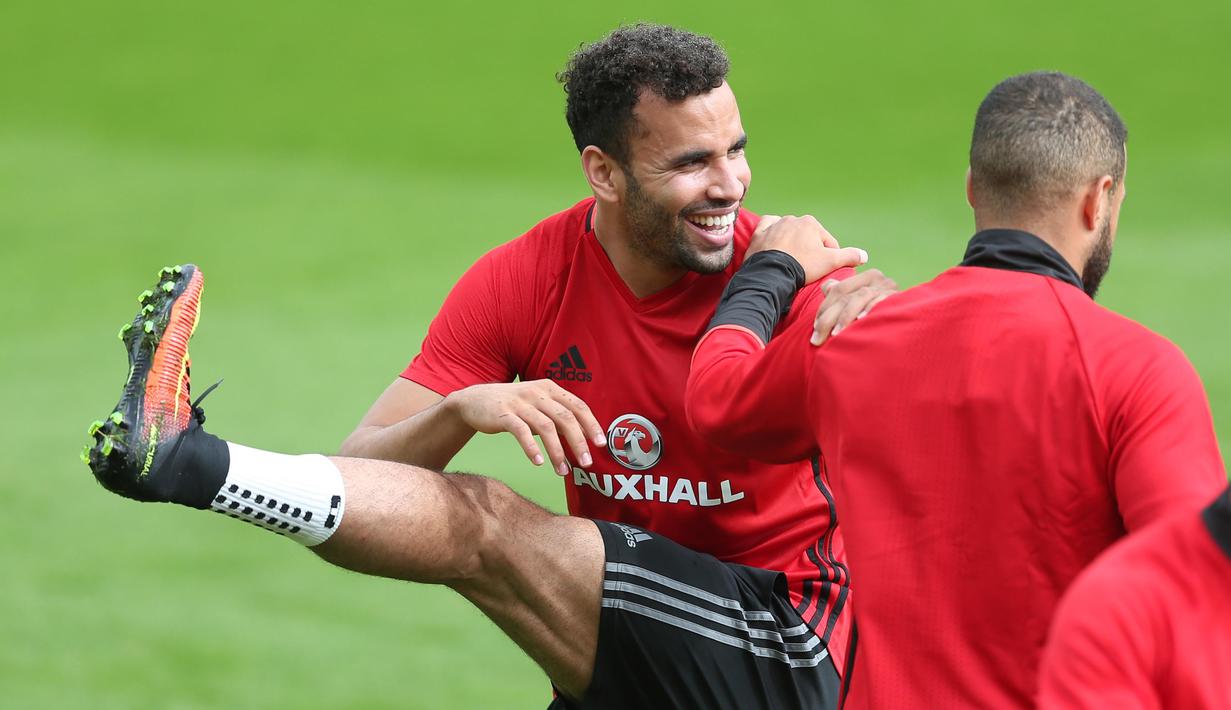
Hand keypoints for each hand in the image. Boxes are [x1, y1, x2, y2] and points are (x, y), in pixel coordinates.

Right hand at [444, 380, 605, 475]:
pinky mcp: (503, 414)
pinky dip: (531, 448)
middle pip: (565, 418)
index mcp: (550, 389)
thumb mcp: (538, 405)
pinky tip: (538, 462)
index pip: (577, 406)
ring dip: (557, 451)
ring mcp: (519, 402)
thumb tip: (584, 436)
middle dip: (578, 442)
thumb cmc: (513, 406)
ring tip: (563, 471)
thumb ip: (559, 416)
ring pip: (545, 427)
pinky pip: (520, 431)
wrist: (474, 401)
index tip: (601, 444)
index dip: (591, 424)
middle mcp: (537, 392)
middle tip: (587, 463)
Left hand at [747, 215, 867, 283]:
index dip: (829, 257)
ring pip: (787, 232)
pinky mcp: (759, 234)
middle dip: (808, 250)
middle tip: (806, 267)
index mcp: (810, 222)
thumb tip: (864, 255)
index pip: (826, 241)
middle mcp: (792, 219)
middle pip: (806, 237)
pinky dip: (770, 233)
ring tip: (791, 259)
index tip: (823, 270)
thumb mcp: (830, 262)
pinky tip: (773, 241)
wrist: (771, 274)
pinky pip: (766, 229)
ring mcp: (774, 225)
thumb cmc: (802, 267)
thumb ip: (849, 256)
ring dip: (791, 242)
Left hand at [811, 269, 897, 345]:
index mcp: (865, 277)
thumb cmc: (878, 316)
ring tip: (836, 335)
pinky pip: (880, 301)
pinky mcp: (897, 297)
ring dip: (845, 317)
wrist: (909, 324)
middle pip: (845, 294)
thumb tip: (827, 286)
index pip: (837, 290)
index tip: (815, 330)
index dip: (823, 309)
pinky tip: (860, 321)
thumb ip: (842, 292)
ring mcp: (888, 286)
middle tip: (817, 339)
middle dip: (828, 318)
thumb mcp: (857, 302)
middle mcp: (877, 278)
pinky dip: (868, 310)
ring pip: (859, 297)